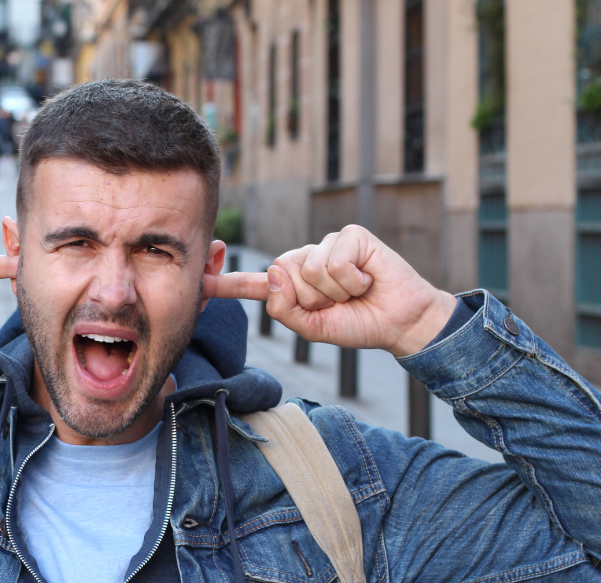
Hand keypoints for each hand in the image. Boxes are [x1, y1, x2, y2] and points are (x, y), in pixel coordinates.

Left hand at [204, 225, 455, 355]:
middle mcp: (304, 260)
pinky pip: (333, 261)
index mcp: (291, 286)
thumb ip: (286, 310)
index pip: (254, 285)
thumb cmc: (358, 323)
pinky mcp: (350, 235)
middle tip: (340, 302)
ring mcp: (326, 245)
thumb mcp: (314, 328)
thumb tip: (274, 274)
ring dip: (335, 291)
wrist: (399, 321)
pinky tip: (366, 278)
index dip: (227, 284)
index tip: (201, 283)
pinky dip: (352, 279)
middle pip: (283, 276)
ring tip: (355, 290)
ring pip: (308, 269)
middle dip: (313, 299)